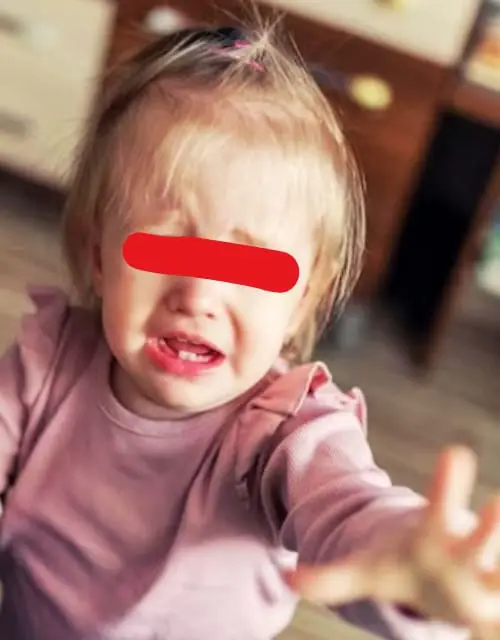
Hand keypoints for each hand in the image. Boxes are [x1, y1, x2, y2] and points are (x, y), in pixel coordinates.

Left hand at [285, 446, 499, 637]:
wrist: (435, 578)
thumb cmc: (399, 569)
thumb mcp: (362, 574)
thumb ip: (328, 578)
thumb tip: (287, 579)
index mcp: (431, 536)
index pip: (437, 506)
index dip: (446, 482)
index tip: (455, 451)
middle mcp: (465, 551)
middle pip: (479, 538)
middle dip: (488, 526)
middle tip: (497, 504)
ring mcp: (489, 574)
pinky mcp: (499, 594)